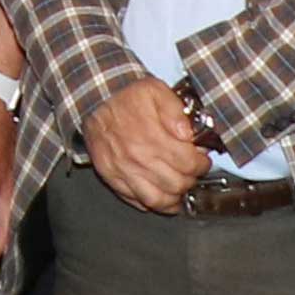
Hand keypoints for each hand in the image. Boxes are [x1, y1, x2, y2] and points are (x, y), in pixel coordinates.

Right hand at [84, 77, 204, 212]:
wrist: (93, 101)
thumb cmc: (126, 98)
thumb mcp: (155, 91)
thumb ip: (175, 110)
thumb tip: (188, 133)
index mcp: (151, 137)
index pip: (188, 163)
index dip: (201, 164)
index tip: (201, 160)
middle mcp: (136, 158)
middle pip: (177, 184)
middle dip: (191, 179)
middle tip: (192, 171)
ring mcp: (123, 171)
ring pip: (158, 200)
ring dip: (174, 196)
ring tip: (180, 187)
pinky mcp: (112, 178)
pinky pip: (136, 201)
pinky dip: (153, 203)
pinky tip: (162, 196)